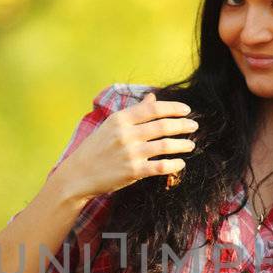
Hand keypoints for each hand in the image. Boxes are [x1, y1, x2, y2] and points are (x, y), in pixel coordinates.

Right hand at [62, 91, 198, 197]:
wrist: (77, 175)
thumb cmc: (95, 149)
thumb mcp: (110, 125)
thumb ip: (133, 112)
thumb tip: (151, 97)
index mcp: (120, 119)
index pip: (153, 108)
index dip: (173, 108)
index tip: (186, 110)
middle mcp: (126, 134)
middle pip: (162, 126)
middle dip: (182, 125)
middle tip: (194, 126)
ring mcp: (130, 153)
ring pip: (165, 145)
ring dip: (182, 144)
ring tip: (191, 145)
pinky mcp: (133, 171)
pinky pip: (160, 166)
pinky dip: (174, 164)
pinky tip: (180, 163)